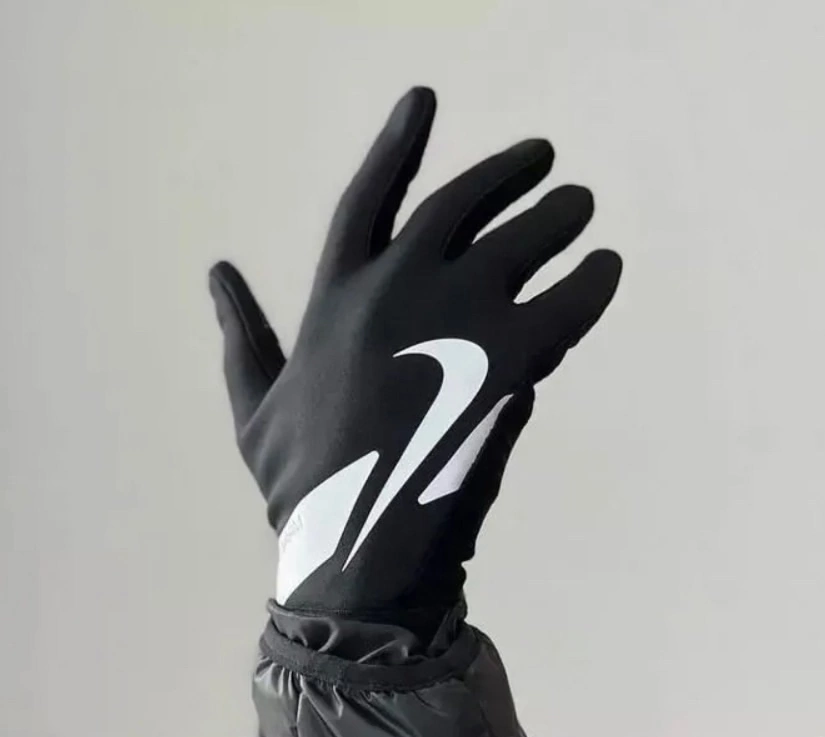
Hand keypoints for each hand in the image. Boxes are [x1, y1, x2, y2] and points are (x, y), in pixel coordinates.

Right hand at [209, 85, 621, 620]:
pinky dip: (592, 283)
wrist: (358, 550)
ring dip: (556, 217)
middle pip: (461, 207)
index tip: (426, 98)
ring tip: (580, 206)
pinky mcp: (506, 361)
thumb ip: (243, 335)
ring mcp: (451, 322)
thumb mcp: (253, 407)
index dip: (399, 145)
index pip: (372, 199)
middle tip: (544, 159)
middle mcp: (393, 292)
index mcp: (334, 299)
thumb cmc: (302, 489)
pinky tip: (606, 271)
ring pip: (521, 243)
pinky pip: (568, 304)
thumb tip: (218, 273)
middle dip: (504, 174)